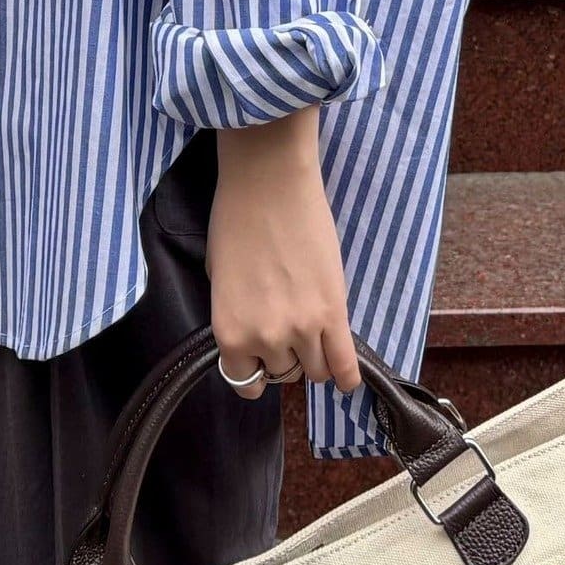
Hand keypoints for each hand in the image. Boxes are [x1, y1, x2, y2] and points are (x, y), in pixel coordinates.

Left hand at [206, 108, 362, 401]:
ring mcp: (303, 328)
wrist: (268, 183)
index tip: (260, 358)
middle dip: (283, 355)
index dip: (254, 370)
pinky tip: (346, 379)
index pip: (245, 382)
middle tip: (286, 327)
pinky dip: (346, 376)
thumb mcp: (219, 277)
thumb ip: (236, 314)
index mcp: (230, 332)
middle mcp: (265, 339)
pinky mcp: (334, 312)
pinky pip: (344, 363)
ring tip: (313, 335)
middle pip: (284, 373)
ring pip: (315, 370)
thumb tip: (253, 330)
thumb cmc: (234, 219)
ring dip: (312, 356)